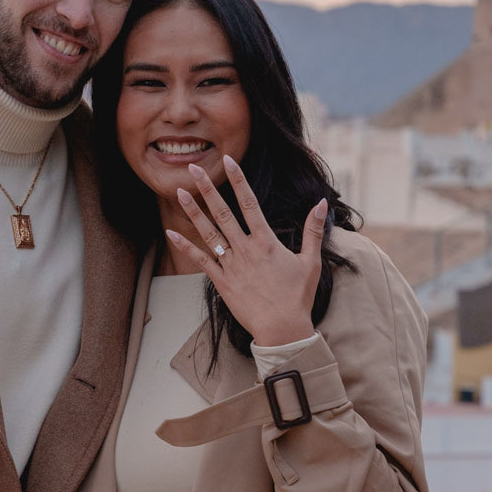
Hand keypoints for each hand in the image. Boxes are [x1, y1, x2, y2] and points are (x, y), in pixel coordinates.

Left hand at [166, 155, 324, 347]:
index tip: (228, 161)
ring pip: (208, 233)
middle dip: (208, 188)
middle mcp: (246, 249)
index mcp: (266, 242)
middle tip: (194, 168)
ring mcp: (231, 265)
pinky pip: (200, 260)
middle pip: (223, 212)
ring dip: (193, 211)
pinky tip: (171, 233)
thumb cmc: (298, 296)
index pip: (250, 203)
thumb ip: (313, 230)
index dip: (238, 180)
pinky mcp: (221, 282)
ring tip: (179, 192)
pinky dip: (185, 246)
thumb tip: (321, 203)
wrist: (283, 329)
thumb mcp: (311, 261)